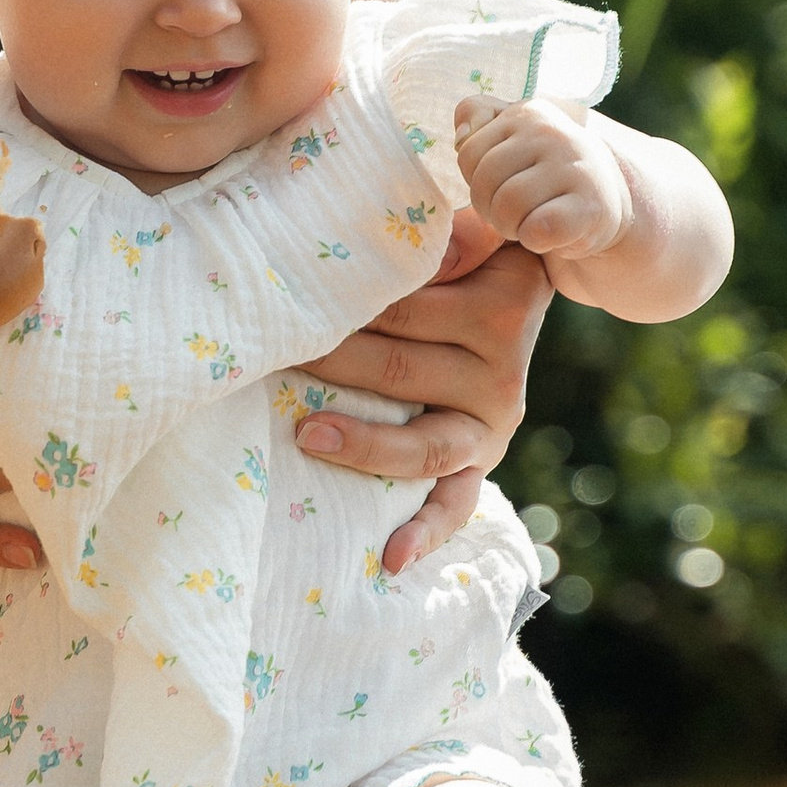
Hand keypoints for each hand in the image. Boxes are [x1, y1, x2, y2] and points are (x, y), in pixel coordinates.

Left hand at [293, 238, 550, 574]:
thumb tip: (395, 231)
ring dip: (361, 442)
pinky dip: (425, 533)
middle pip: (398, 366)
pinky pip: (456, 504)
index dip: (344, 300)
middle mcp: (504, 366)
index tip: (288, 295)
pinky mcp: (483, 463)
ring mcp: (495, 422)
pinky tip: (389, 557)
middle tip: (264, 354)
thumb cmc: (465, 254)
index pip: (408, 302)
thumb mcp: (468, 229)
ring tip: (305, 434)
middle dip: (327, 361)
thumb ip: (439, 228)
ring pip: (420, 441)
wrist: (523, 289)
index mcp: (499, 300)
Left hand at [453, 96, 631, 266]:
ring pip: (506, 207)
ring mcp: (574, 167)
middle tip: (515, 210)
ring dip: (511, 226)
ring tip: (529, 221)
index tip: (503, 184)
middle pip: (484, 182)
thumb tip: (461, 139)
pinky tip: (549, 235)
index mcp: (527, 113)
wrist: (607, 201)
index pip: (468, 152)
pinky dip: (535, 240)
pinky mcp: (590, 207)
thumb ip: (478, 119)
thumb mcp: (510, 135)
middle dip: (490, 207)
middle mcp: (552, 133)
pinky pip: (537, 229)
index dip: (476, 179)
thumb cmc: (543, 171)